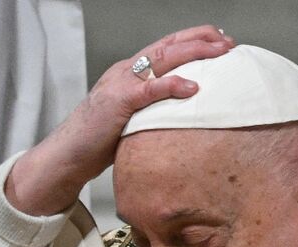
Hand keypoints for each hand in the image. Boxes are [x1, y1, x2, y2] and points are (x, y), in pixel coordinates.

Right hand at [5, 25, 234, 215]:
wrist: (68, 155)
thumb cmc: (100, 141)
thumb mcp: (133, 119)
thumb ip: (154, 110)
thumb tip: (186, 117)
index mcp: (130, 72)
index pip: (166, 46)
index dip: (194, 39)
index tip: (220, 41)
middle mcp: (126, 71)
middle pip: (168, 45)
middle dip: (201, 39)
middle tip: (228, 42)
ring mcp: (120, 84)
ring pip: (162, 58)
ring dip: (194, 53)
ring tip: (220, 53)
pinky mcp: (117, 102)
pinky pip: (148, 89)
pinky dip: (172, 85)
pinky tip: (193, 87)